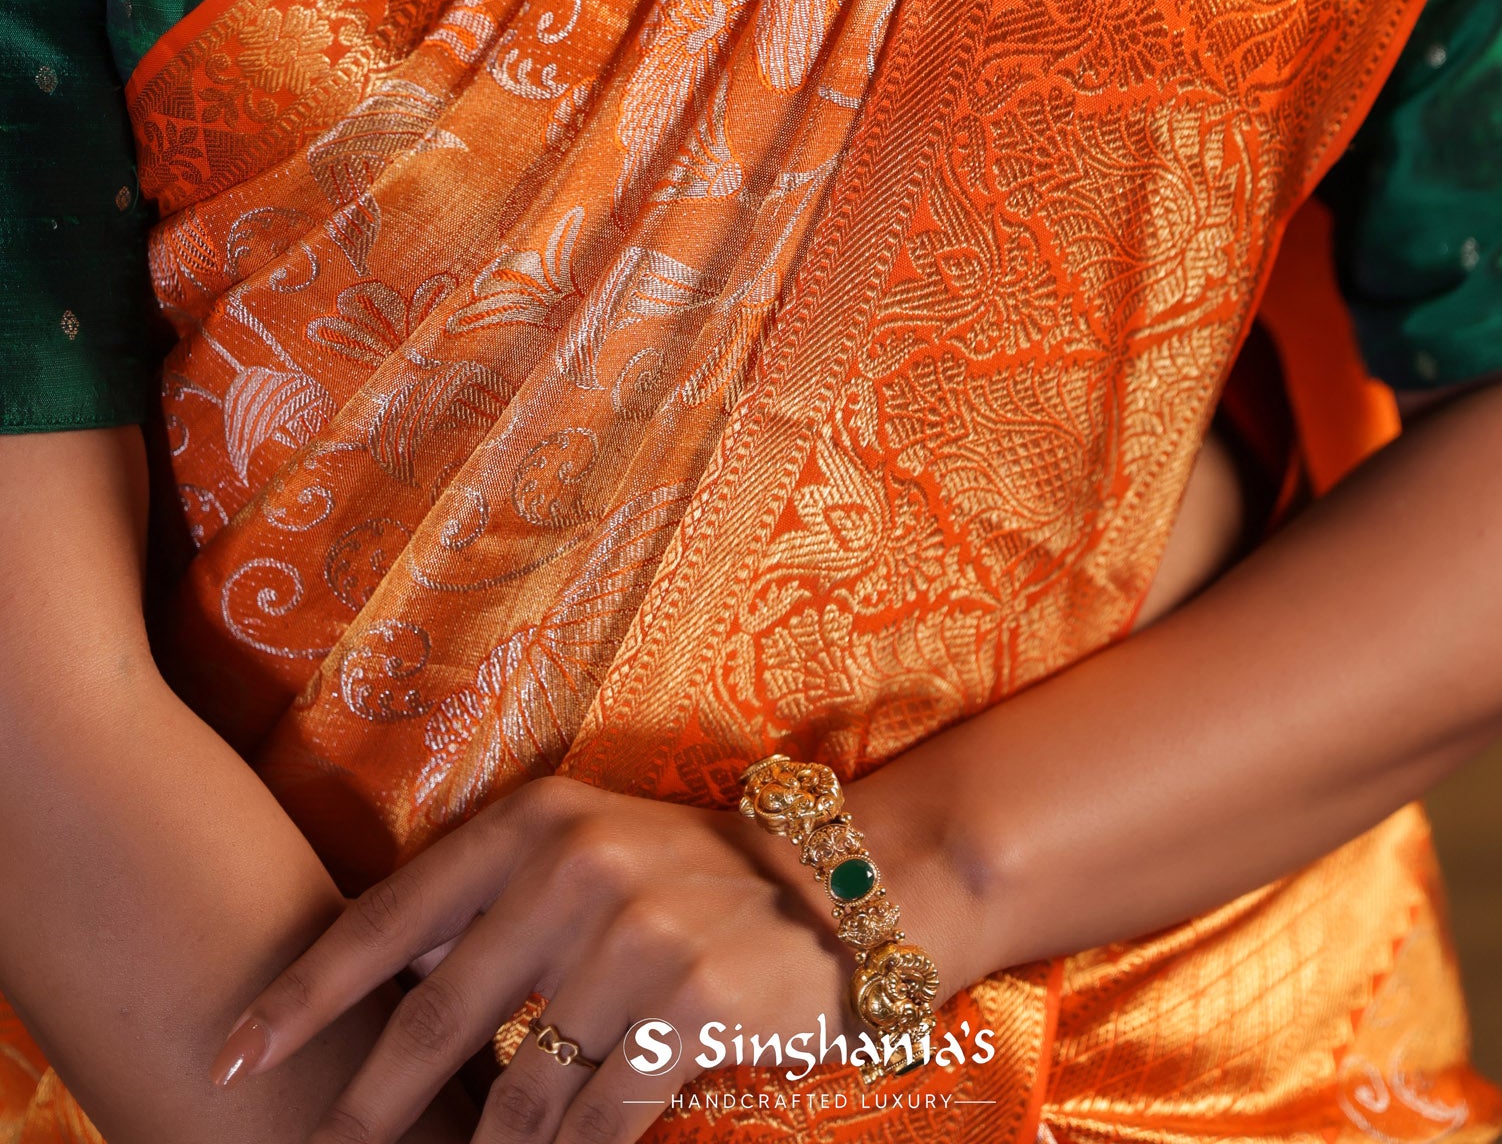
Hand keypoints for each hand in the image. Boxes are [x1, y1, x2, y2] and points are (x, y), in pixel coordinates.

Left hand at [211, 776, 856, 1143]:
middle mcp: (577, 867)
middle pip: (436, 1022)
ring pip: (517, 1095)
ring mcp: (637, 934)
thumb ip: (488, 907)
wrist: (838, 886)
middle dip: (364, 1113)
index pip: (389, 917)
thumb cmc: (690, 876)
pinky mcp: (691, 1003)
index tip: (229, 1057)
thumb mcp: (584, 853)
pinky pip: (597, 1121)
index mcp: (534, 822)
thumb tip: (378, 985)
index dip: (302, 996)